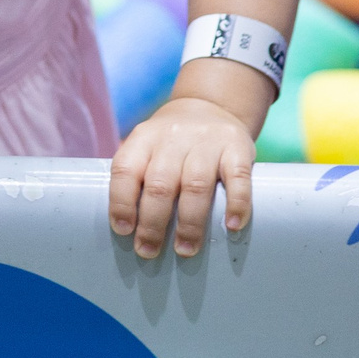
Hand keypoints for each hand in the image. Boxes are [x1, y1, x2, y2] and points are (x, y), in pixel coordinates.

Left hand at [109, 95, 255, 259]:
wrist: (212, 106)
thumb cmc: (172, 142)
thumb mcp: (148, 146)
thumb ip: (138, 177)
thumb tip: (126, 231)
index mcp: (145, 138)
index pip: (126, 169)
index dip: (121, 201)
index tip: (123, 231)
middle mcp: (174, 137)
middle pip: (160, 183)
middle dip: (153, 224)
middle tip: (149, 251)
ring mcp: (207, 142)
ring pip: (195, 185)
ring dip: (189, 223)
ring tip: (185, 250)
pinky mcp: (237, 148)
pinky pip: (238, 177)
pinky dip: (237, 203)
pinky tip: (231, 226)